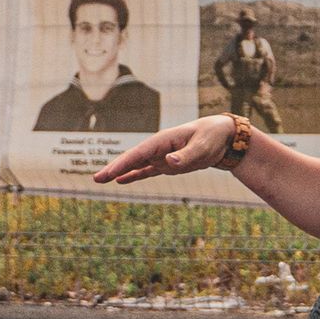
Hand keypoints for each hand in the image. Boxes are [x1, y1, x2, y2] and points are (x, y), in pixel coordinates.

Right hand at [94, 115, 236, 184]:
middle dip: (114, 168)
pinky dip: (133, 175)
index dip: (122, 164)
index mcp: (163, 141)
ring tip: (101, 179)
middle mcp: (158, 148)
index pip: (138, 154)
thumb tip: (169, 162)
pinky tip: (120, 181)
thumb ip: (185, 156)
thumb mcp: (202, 147)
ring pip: (136, 165)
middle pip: (132, 159)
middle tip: (96, 179)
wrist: (223, 137)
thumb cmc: (212, 138)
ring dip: (119, 172)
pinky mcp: (167, 164)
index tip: (108, 173)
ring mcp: (161, 156)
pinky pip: (147, 171)